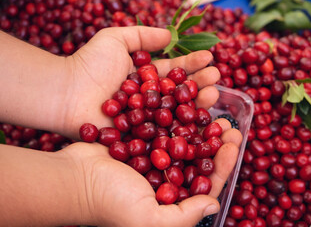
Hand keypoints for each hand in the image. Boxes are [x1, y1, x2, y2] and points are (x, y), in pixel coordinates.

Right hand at [60, 119, 241, 226]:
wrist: (74, 179)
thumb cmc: (110, 203)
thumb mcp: (148, 219)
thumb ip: (184, 217)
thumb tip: (214, 206)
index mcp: (172, 200)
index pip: (206, 183)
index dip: (224, 164)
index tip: (234, 143)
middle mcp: (166, 178)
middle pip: (198, 158)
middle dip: (214, 140)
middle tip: (226, 123)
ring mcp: (153, 157)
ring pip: (183, 137)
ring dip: (198, 122)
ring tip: (210, 107)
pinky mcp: (140, 139)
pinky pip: (163, 124)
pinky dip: (175, 112)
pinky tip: (185, 99)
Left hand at [61, 26, 220, 138]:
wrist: (66, 93)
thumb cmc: (89, 65)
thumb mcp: (115, 39)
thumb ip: (142, 35)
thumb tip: (170, 35)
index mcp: (145, 79)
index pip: (173, 71)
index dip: (191, 65)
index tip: (210, 58)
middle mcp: (149, 100)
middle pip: (179, 93)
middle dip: (199, 84)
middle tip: (217, 78)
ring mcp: (146, 120)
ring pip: (176, 113)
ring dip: (196, 104)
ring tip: (214, 95)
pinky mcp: (141, 138)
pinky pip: (164, 133)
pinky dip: (183, 128)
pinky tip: (199, 122)